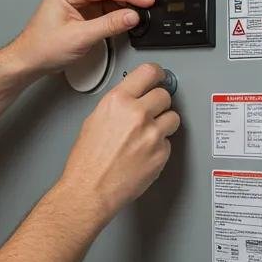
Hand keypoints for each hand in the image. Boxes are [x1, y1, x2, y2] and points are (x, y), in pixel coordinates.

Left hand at [8, 0, 152, 75]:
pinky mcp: (84, 6)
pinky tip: (124, 18)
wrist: (32, 57)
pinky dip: (118, 8)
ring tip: (134, 14)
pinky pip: (106, 0)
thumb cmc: (45, 46)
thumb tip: (132, 16)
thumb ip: (109, 25)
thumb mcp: (81, 37)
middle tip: (142, 4)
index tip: (146, 1)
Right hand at [55, 63, 180, 225]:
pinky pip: (169, 143)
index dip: (158, 74)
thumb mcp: (95, 120)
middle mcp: (137, 115)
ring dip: (165, 124)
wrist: (92, 188)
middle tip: (153, 111)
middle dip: (160, 103)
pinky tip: (145, 152)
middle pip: (165, 96)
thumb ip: (118, 106)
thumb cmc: (88, 160)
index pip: (148, 73)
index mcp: (118, 101)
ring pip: (173, 119)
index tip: (161, 76)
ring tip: (149, 134)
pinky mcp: (162, 154)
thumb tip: (132, 101)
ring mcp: (152, 135)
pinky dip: (161, 147)